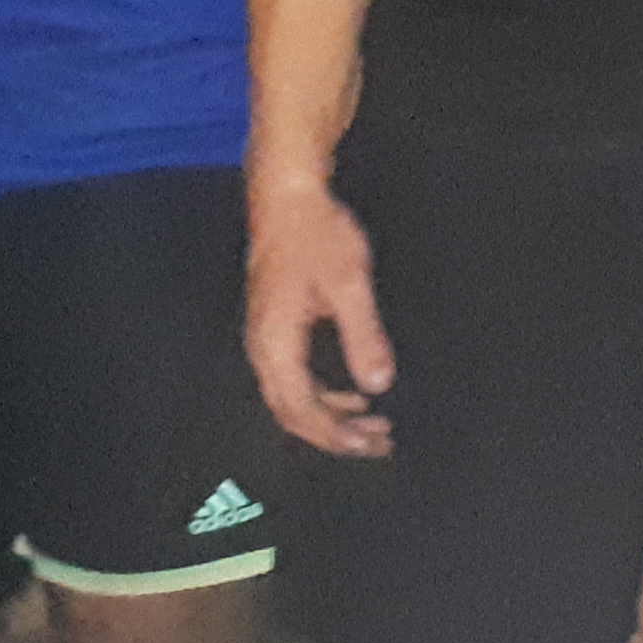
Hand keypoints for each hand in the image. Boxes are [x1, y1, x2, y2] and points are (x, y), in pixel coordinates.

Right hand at [245, 179, 396, 459]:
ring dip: (332, 417)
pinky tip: (353, 394)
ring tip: (373, 426)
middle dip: (335, 435)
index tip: (369, 445)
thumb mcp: (349, 284)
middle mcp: (264, 347)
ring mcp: (268, 337)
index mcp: (275, 343)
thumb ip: (364, 336)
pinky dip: (325, 394)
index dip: (334, 435)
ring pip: (293, 397)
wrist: (288, 196)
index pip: (300, 410)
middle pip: (292, 413)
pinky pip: (296, 377)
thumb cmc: (315, 234)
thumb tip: (378, 383)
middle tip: (378, 444)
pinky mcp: (277, 326)